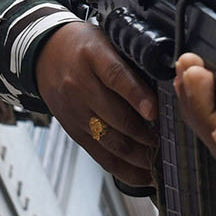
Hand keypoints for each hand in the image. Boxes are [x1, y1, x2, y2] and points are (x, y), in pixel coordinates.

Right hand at [35, 22, 155, 186]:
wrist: (45, 54)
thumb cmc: (85, 46)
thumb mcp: (107, 40)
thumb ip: (132, 59)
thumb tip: (169, 83)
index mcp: (92, 55)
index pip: (115, 76)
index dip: (136, 95)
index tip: (154, 112)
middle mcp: (79, 84)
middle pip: (114, 115)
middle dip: (145, 133)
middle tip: (170, 141)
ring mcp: (74, 110)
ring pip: (109, 140)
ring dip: (138, 154)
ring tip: (161, 160)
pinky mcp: (73, 130)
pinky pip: (100, 154)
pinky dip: (124, 169)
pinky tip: (144, 175)